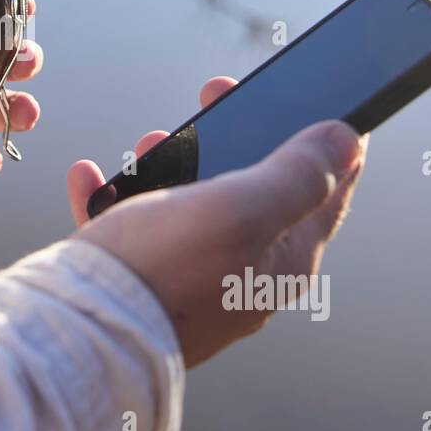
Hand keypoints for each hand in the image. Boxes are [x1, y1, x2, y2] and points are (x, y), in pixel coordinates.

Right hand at [66, 76, 366, 366]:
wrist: (85, 335)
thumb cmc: (164, 271)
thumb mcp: (243, 209)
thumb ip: (297, 174)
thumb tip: (345, 141)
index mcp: (282, 261)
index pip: (326, 195)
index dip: (330, 145)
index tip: (327, 106)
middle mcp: (243, 276)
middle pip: (253, 192)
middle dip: (236, 137)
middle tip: (216, 95)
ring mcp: (191, 282)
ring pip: (190, 205)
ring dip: (171, 162)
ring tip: (149, 140)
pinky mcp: (142, 286)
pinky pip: (131, 230)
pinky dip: (115, 196)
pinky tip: (92, 176)